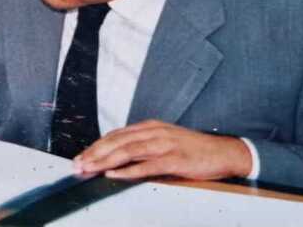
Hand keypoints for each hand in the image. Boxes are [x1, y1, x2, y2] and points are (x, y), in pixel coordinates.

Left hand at [73, 120, 252, 180]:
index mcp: (150, 127)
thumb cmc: (194, 149)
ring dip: (104, 160)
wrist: (225, 152)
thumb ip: (144, 145)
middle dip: (94, 153)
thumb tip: (119, 156)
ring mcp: (164, 145)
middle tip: (77, 164)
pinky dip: (128, 170)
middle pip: (116, 141)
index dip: (96, 146)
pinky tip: (114, 174)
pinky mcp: (174, 159)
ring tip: (89, 168)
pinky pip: (146, 165)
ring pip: (127, 151)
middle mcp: (154, 132)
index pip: (115, 135)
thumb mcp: (165, 141)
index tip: (81, 156)